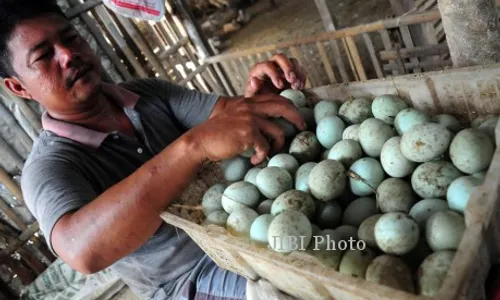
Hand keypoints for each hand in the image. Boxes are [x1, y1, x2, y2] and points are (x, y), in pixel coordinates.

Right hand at [190, 94, 305, 164]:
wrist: (200, 140)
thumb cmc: (217, 133)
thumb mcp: (234, 116)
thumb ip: (250, 115)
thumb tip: (269, 124)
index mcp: (248, 102)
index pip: (276, 99)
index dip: (290, 107)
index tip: (297, 118)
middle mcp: (251, 108)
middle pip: (284, 108)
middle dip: (296, 118)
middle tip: (302, 128)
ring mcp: (250, 120)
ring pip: (278, 132)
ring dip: (277, 146)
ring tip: (268, 153)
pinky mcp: (248, 134)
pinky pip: (265, 147)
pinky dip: (262, 156)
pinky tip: (254, 160)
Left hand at [244, 53, 306, 96]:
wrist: (267, 104)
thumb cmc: (258, 99)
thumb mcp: (253, 97)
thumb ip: (252, 89)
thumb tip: (254, 80)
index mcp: (259, 70)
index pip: (267, 65)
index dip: (274, 74)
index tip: (280, 86)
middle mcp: (271, 65)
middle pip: (280, 57)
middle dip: (288, 67)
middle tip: (292, 80)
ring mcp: (282, 68)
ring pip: (292, 60)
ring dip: (297, 72)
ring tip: (297, 86)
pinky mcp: (292, 72)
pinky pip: (300, 69)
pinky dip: (302, 77)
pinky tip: (300, 87)